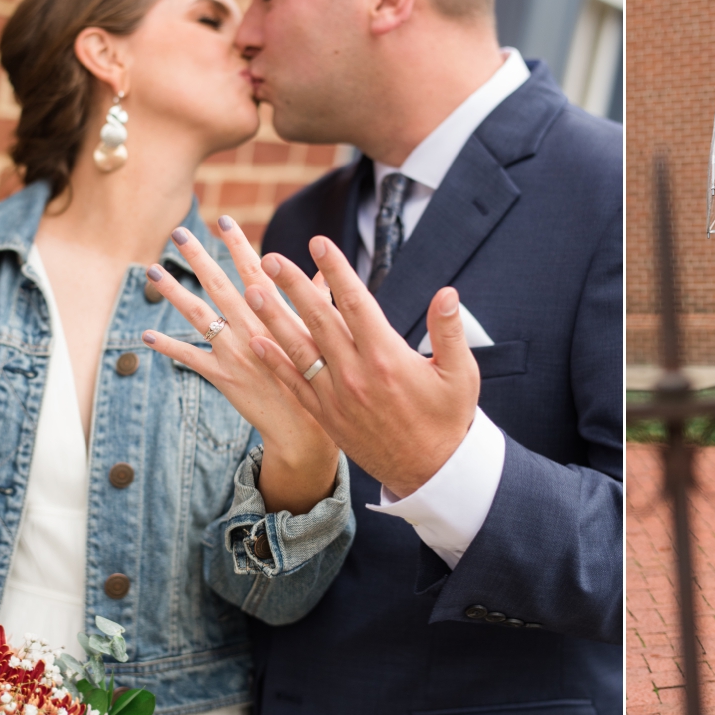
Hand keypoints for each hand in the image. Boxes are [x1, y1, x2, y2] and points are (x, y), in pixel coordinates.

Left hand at [140, 219, 337, 514]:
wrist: (305, 426)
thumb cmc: (318, 378)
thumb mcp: (320, 335)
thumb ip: (317, 298)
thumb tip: (325, 271)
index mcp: (276, 314)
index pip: (254, 269)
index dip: (238, 243)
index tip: (223, 220)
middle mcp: (252, 326)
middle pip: (219, 284)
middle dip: (198, 256)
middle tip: (179, 233)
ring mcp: (234, 350)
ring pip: (197, 314)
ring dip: (173, 292)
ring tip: (152, 270)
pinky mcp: (221, 375)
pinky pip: (188, 357)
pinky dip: (167, 346)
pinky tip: (145, 335)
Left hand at [242, 236, 480, 498]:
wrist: (431, 472)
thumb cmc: (449, 418)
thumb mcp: (461, 373)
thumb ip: (449, 331)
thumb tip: (446, 293)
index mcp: (388, 357)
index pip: (356, 303)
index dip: (336, 271)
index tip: (318, 243)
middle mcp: (356, 374)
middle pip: (318, 320)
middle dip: (293, 287)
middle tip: (271, 259)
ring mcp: (337, 396)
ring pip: (298, 350)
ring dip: (273, 319)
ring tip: (253, 291)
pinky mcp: (327, 415)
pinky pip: (294, 383)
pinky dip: (274, 361)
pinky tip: (256, 340)